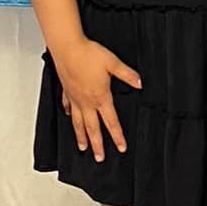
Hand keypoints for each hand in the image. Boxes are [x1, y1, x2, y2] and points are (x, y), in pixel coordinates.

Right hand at [54, 36, 141, 162]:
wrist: (67, 47)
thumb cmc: (88, 54)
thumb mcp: (113, 63)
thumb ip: (127, 74)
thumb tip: (140, 83)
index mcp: (100, 97)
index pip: (111, 122)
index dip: (117, 136)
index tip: (121, 147)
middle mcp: (86, 101)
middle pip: (93, 128)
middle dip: (97, 144)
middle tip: (99, 158)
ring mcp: (75, 98)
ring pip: (78, 122)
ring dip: (81, 136)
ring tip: (82, 147)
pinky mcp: (66, 90)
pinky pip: (68, 106)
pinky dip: (69, 114)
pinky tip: (68, 117)